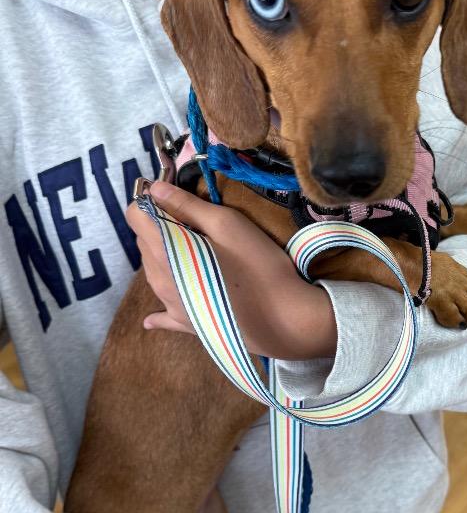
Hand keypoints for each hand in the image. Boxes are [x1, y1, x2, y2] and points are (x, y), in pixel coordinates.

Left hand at [126, 182, 336, 359]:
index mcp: (166, 251)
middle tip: (193, 221)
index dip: (152, 200)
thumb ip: (187, 205)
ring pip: (153, 270)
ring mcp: (170, 305)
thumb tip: (156, 188)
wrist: (284, 318)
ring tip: (194, 251)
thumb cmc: (259, 265)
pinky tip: (153, 317)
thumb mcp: (227, 224)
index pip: (135, 216)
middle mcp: (159, 279)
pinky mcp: (185, 324)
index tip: (175, 197)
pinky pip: (162, 314)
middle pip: (144, 242)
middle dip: (159, 225)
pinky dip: (158, 311)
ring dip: (164, 254)